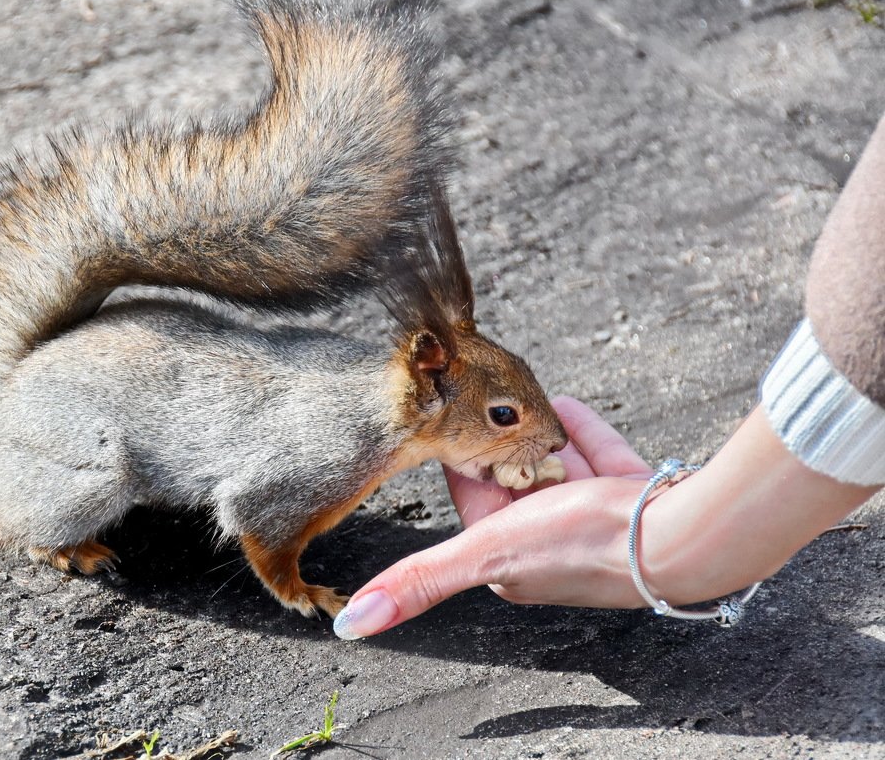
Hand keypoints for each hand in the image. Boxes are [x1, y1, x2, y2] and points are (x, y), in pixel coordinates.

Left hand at [333, 397, 655, 638]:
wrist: (677, 534)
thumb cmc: (580, 543)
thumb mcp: (485, 551)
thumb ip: (419, 580)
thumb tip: (350, 625)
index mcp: (510, 559)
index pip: (473, 502)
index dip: (462, 464)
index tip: (446, 427)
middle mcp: (551, 541)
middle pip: (517, 484)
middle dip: (503, 451)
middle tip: (485, 405)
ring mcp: (596, 518)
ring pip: (560, 469)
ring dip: (542, 440)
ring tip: (527, 404)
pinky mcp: (633, 496)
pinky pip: (600, 455)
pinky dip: (584, 432)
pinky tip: (571, 405)